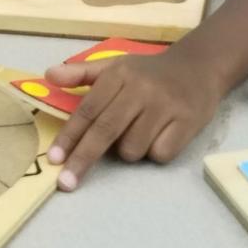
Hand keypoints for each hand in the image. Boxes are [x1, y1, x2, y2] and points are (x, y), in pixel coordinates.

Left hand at [45, 50, 222, 190]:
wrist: (199, 67)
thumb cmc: (149, 72)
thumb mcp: (115, 65)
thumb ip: (81, 73)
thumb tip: (48, 76)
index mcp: (119, 74)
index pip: (88, 110)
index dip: (69, 137)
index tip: (54, 160)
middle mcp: (141, 89)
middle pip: (105, 131)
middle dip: (83, 159)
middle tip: (66, 182)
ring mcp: (165, 106)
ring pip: (133, 148)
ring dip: (129, 151)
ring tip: (140, 132)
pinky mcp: (188, 122)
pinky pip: (159, 154)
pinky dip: (155, 151)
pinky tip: (162, 134)